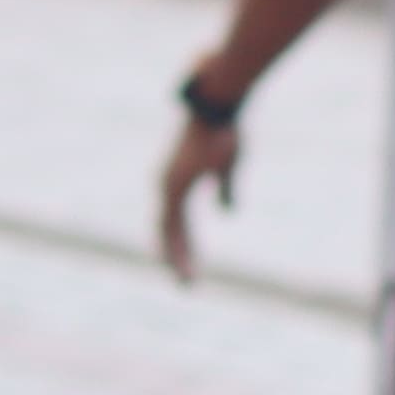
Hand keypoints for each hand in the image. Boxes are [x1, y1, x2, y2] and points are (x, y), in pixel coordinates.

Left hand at [155, 115, 239, 278]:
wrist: (217, 109)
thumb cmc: (223, 132)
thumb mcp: (227, 168)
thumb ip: (224, 191)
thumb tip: (227, 213)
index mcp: (178, 183)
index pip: (176, 222)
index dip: (184, 245)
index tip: (190, 266)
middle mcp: (167, 187)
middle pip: (170, 232)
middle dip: (179, 258)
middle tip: (187, 285)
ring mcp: (168, 188)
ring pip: (168, 234)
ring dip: (177, 259)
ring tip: (186, 283)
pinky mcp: (174, 188)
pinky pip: (172, 226)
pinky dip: (177, 247)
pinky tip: (180, 264)